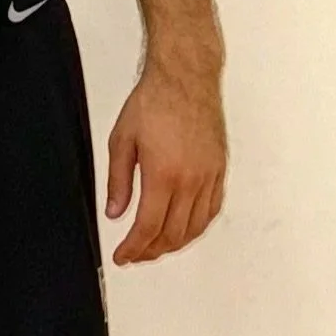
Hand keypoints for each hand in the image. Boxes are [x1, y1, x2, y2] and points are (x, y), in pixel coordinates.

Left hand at [105, 63, 226, 263]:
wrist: (186, 78)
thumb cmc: (154, 102)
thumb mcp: (122, 141)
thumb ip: (119, 181)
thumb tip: (115, 213)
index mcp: (164, 174)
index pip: (149, 227)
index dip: (134, 248)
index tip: (123, 257)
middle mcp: (191, 179)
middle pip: (173, 234)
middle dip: (152, 251)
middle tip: (135, 255)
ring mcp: (209, 175)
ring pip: (195, 226)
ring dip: (174, 243)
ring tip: (155, 247)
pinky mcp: (219, 169)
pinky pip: (212, 209)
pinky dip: (197, 227)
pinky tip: (183, 229)